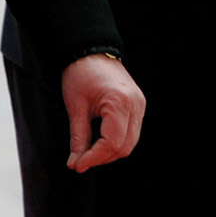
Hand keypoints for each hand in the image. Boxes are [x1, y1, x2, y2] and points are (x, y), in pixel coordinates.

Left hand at [61, 54, 145, 172]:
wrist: (91, 51)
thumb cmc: (81, 74)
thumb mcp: (75, 108)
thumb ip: (78, 138)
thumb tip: (76, 162)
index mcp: (119, 102)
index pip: (111, 143)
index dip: (94, 158)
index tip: (78, 165)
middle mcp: (135, 104)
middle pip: (124, 146)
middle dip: (102, 158)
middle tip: (81, 160)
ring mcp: (140, 104)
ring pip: (130, 142)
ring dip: (110, 152)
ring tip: (89, 152)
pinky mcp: (138, 105)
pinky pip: (132, 131)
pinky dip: (117, 141)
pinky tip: (101, 141)